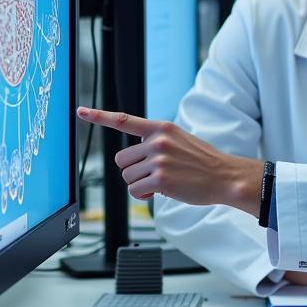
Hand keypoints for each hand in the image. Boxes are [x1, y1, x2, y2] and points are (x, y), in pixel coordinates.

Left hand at [76, 106, 262, 213]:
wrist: (225, 176)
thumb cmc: (204, 162)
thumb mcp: (181, 140)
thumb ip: (157, 142)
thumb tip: (135, 159)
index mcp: (161, 128)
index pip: (124, 120)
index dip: (99, 116)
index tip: (81, 111)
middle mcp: (158, 141)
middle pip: (121, 160)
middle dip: (133, 171)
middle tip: (153, 174)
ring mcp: (159, 159)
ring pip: (127, 177)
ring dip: (140, 185)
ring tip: (162, 182)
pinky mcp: (160, 179)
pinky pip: (135, 191)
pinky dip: (144, 196)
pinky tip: (161, 192)